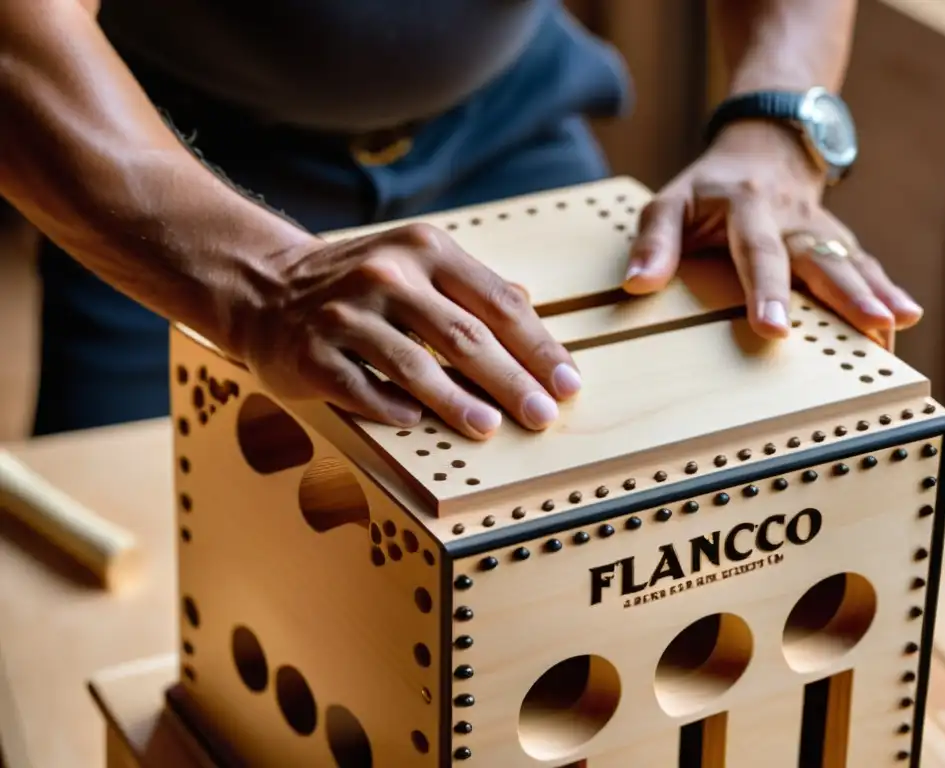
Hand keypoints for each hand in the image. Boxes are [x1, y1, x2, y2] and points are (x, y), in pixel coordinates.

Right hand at [238, 224, 581, 439]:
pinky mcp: (311, 353)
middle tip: (543, 416)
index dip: (538, 347)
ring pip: (414, 364)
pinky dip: (391, 408)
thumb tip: (531, 308)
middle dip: (511, 381)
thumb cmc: (360, 284)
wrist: (265, 286)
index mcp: (424, 251)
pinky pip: (360, 387)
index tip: (568, 384)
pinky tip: (418, 424)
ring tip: (490, 427)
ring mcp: (345, 315)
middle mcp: (386, 276)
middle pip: (464, 336)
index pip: (497, 303)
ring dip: (456, 401)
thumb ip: (471, 287)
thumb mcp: (417, 264)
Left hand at [622, 121, 922, 339]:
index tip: (776, 329)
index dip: (768, 291)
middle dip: (845, 296)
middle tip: (869, 326)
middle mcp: (792, 217)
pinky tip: (905, 317)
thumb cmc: (709, 186)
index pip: (758, 253)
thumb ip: (654, 241)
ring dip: (875, 294)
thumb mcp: (670, 201)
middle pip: (821, 258)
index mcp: (747, 207)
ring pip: (851, 261)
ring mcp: (820, 229)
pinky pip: (863, 265)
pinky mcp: (837, 241)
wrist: (765, 142)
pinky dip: (886, 290)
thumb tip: (637, 284)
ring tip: (896, 325)